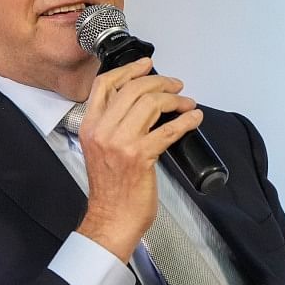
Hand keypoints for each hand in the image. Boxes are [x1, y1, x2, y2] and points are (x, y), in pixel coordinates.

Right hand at [74, 57, 200, 260]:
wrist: (111, 219)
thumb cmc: (111, 189)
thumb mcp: (102, 149)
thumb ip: (114, 125)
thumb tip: (143, 104)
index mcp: (90, 126)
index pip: (105, 85)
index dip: (129, 70)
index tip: (147, 65)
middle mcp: (102, 131)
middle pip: (133, 89)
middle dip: (161, 83)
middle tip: (177, 86)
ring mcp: (120, 143)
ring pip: (151, 104)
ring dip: (176, 99)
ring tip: (187, 103)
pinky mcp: (140, 157)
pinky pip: (168, 129)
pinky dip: (186, 120)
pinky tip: (194, 119)